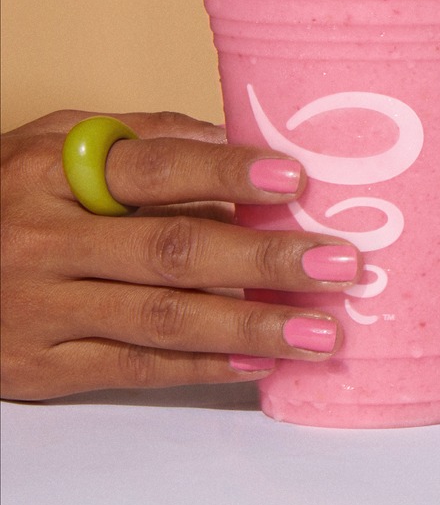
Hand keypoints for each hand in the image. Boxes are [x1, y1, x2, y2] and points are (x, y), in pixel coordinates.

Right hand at [1, 110, 361, 399]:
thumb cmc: (11, 197)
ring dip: (252, 328)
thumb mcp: (58, 146)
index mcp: (51, 174)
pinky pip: (134, 369)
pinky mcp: (37, 367)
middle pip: (171, 252)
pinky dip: (204, 368)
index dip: (227, 171)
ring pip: (162, 321)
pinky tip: (261, 363)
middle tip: (341, 265)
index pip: (154, 170)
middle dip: (265, 262)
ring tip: (322, 329)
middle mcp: (42, 242)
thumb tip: (242, 135)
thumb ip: (147, 138)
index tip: (296, 178)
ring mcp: (39, 309)